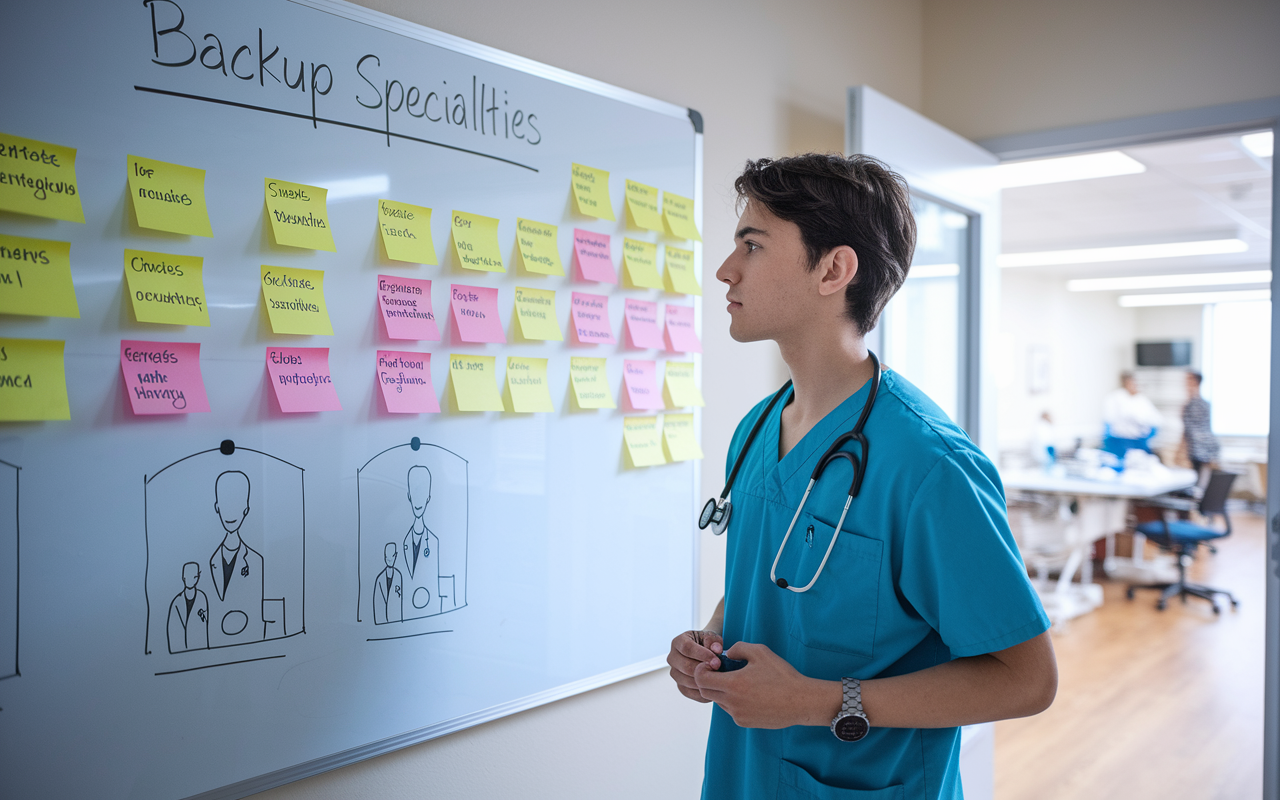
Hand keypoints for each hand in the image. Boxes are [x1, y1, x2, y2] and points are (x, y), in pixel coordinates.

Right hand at [667, 629, 723, 702]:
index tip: (717, 661)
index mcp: (678, 642)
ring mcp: (675, 673)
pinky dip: (701, 692)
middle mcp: (673, 658)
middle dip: (703, 670)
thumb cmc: (708, 644)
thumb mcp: (712, 638)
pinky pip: (689, 692)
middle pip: (685, 666)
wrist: (706, 654)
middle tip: (718, 671)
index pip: (686, 648)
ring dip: (703, 681)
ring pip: (687, 681)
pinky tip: (712, 687)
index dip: (702, 655)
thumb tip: (716, 650)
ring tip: (717, 679)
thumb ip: (714, 641)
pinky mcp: (680, 686)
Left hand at [692, 641, 836, 728]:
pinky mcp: (745, 723)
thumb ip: (738, 648)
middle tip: (721, 672)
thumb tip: (726, 654)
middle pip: (706, 692)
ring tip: (741, 683)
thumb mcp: (760, 652)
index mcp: (733, 684)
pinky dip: (733, 702)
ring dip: (722, 691)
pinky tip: (750, 694)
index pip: (701, 679)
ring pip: (718, 702)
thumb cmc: (782, 675)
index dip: (702, 670)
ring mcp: (738, 715)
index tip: (711, 664)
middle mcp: (732, 702)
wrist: (801, 701)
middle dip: (709, 680)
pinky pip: (731, 710)